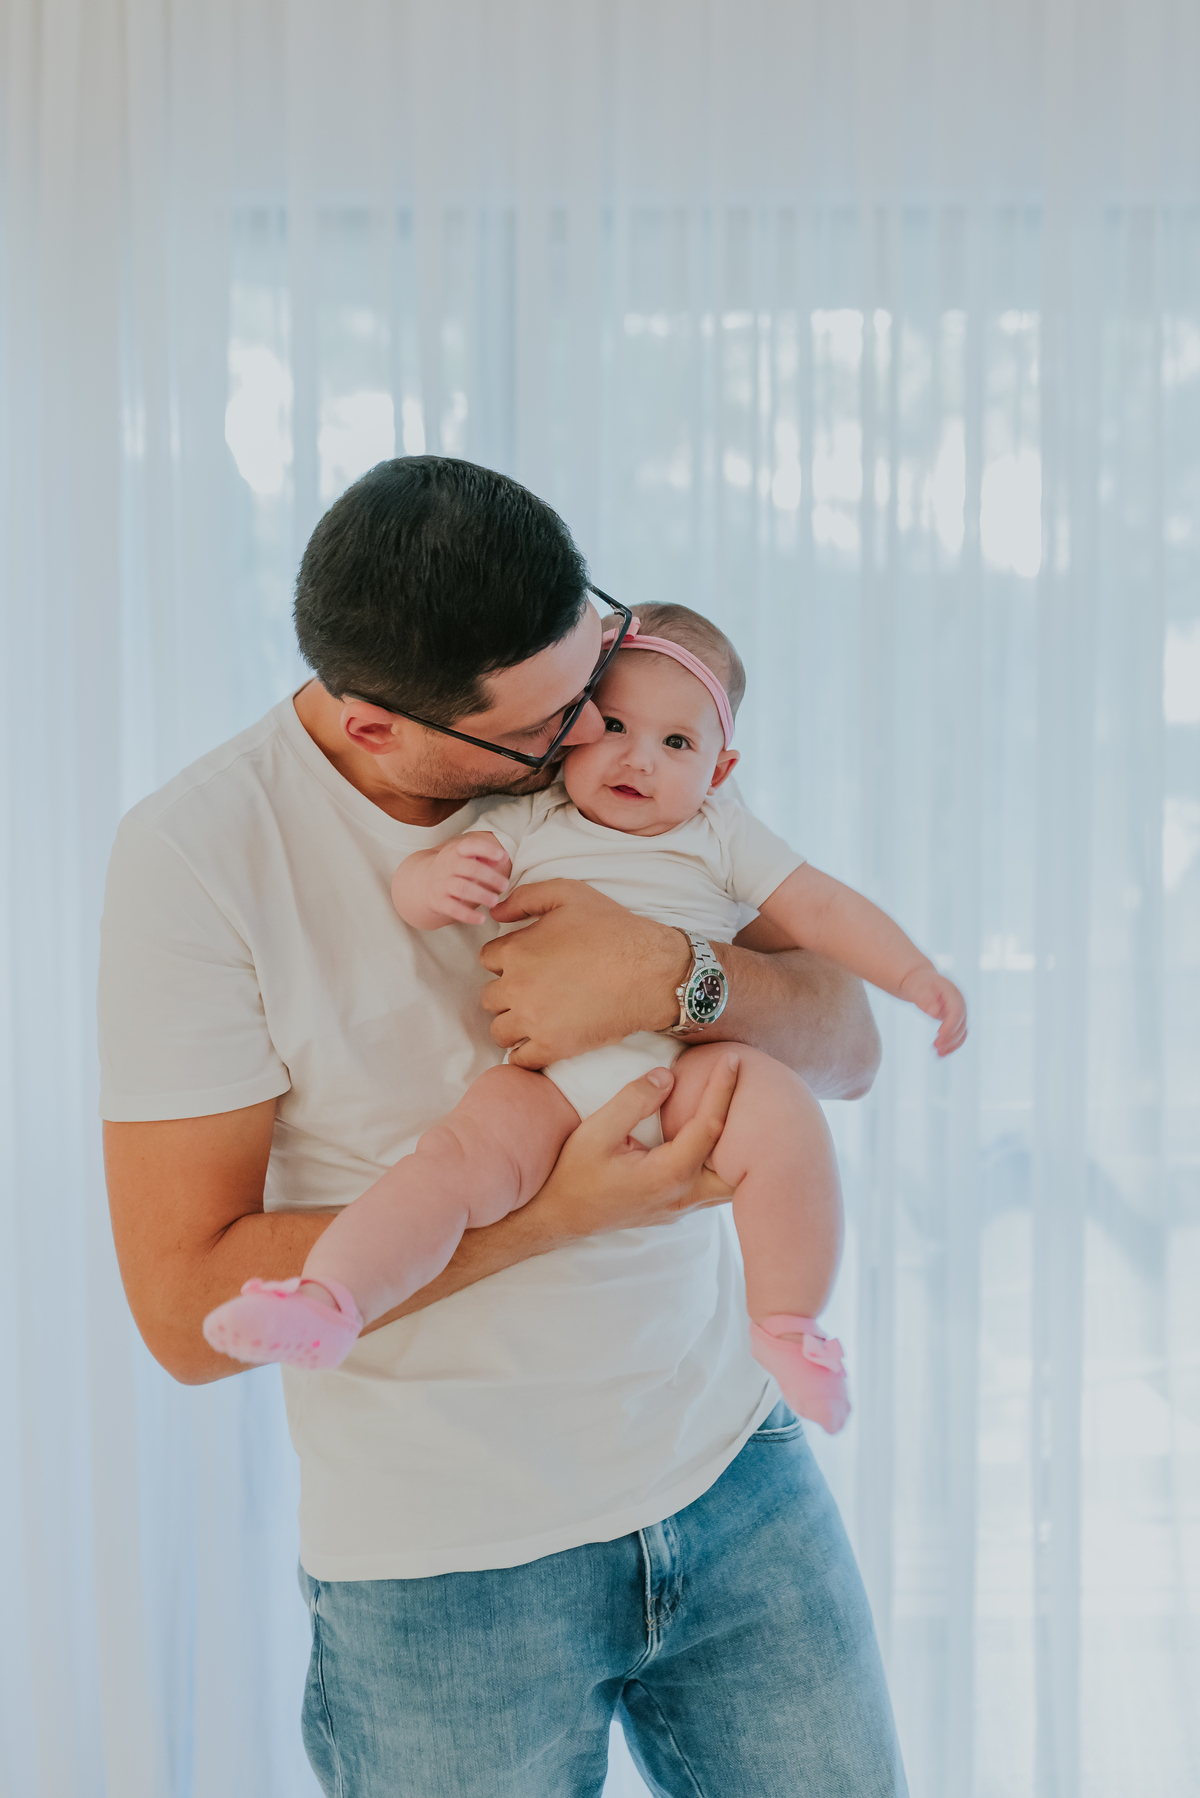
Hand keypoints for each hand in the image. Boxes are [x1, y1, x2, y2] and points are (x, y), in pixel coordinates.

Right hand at [424, 833, 511, 924]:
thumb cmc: (453, 868)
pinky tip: (481, 919)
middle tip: (505, 885)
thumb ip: (485, 856)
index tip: (502, 856)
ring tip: (495, 901)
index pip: (471, 846)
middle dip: (491, 877)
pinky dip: (468, 915)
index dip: (487, 850)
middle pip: (471, 869)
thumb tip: (504, 856)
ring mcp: (442, 884)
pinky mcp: (439, 901)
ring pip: (463, 888)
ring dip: (481, 895)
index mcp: (456, 851)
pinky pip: (453, 909)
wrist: (423, 883)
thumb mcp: (466, 857)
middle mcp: (448, 865)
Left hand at [480, 880, 689, 1067]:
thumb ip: (525, 897)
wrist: (650, 972)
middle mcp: (517, 987)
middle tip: (533, 991)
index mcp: (517, 950)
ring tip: (535, 1018)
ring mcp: (533, 1020)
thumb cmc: (614, 929)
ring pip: (499, 1030)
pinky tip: (540, 1042)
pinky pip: (519, 1060)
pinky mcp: (552, 1046)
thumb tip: (494, 911)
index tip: (527, 963)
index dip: (507, 959)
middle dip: (507, 993)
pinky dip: (524, 1053)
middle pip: (490, 997)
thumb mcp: (569, 893)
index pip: (487, 959)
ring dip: (512, 1024)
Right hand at [533, 1055, 739, 1242]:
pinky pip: (714, 1186)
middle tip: (753, 1091)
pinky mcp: (677, 1207)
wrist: (559, 1217)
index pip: (709, 1126)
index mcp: (668, 1175)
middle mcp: (683, 1195)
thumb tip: (667, 1077)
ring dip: (738, 1149)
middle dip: (751, 1129)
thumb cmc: (574, 1175)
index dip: (723, 1089)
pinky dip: (724, 1162)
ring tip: (740, 1112)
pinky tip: (717, 1139)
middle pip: (739, 1165)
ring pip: (730, 1182)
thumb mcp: (596, 1132)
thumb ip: (634, 1101)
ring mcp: (682, 1206)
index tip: (733, 1060)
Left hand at [897, 965, 967, 1056]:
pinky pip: (956, 1035)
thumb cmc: (918, 983)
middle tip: (935, 1047)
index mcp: (953, 993)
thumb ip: (926, 999)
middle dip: (950, 1038)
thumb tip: (935, 1013)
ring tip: (938, 1055)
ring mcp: (959, 1013)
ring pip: (961, 1032)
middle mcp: (960, 1003)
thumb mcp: (918, 988)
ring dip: (952, 1045)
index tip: (938, 1036)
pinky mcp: (954, 1021)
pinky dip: (950, 1046)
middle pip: (961, 1024)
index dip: (950, 1025)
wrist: (921, 982)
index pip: (957, 1011)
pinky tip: (940, 1055)